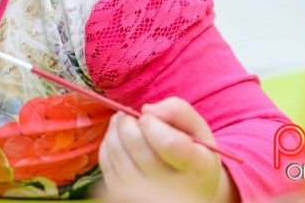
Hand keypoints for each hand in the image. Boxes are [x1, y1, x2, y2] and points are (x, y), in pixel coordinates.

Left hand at [98, 97, 238, 202]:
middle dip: (128, 120)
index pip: (167, 142)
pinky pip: (105, 160)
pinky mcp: (121, 195)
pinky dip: (108, 142)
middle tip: (133, 115)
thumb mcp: (198, 132)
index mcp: (196, 168)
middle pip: (136, 143)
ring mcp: (142, 195)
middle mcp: (169, 188)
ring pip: (116, 151)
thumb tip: (147, 109)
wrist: (186, 193)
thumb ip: (178, 111)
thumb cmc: (192, 156)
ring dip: (116, 128)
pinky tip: (121, 139)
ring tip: (126, 122)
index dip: (151, 122)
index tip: (147, 116)